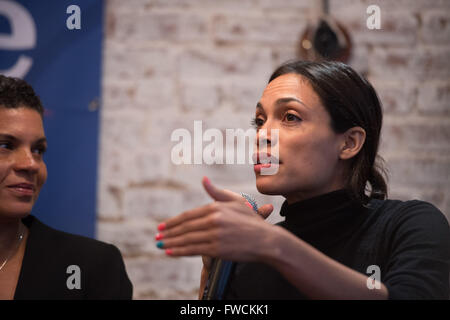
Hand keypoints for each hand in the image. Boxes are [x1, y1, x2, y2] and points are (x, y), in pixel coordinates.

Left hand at [155, 177, 273, 261]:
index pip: (188, 215)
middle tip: (158, 235)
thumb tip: (203, 179)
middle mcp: (213, 220)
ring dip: (171, 243)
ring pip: (186, 239)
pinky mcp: (217, 249)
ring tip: (161, 245)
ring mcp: (214, 235)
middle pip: (185, 227)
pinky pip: (193, 250)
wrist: (266, 240)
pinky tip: (170, 253)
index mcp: (215, 207)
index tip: (163, 226)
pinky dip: (179, 252)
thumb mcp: (235, 202)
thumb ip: (217, 192)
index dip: (173, 221)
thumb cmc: (251, 221)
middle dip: (169, 232)